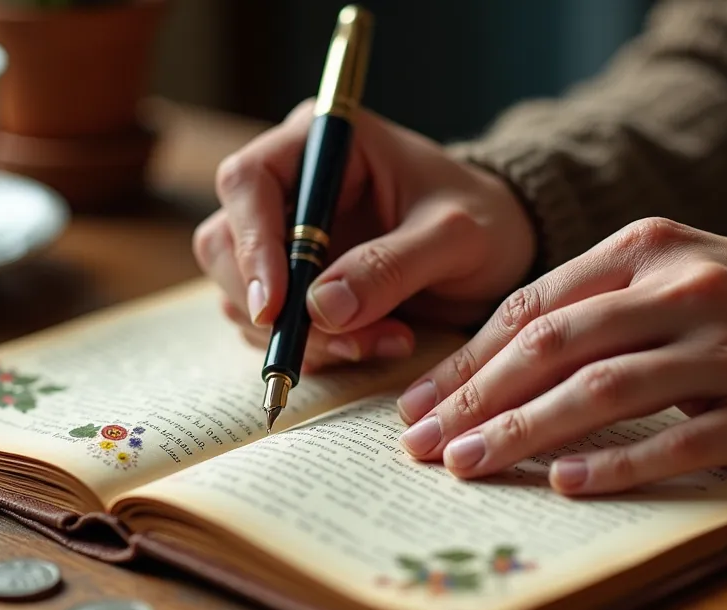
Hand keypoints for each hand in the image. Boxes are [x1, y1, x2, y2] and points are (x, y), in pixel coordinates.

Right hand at [193, 100, 535, 370]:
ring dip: (300, 336)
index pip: (249, 181)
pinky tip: (376, 344)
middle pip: (225, 243)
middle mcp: (290, 185)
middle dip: (274, 305)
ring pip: (243, 294)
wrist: (501, 249)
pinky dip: (315, 348)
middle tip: (337, 341)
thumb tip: (321, 308)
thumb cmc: (484, 220)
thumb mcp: (454, 237)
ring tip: (383, 341)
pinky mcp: (293, 283)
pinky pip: (273, 325)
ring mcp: (284, 237)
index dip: (252, 243)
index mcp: (322, 143)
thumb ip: (391, 266)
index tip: (276, 305)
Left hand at [395, 217, 726, 494]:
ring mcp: (726, 350)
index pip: (532, 308)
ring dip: (524, 432)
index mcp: (647, 250)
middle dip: (475, 399)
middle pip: (554, 347)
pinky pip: (680, 440)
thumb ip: (592, 302)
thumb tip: (490, 363)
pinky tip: (565, 481)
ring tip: (469, 465)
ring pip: (603, 391)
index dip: (466, 361)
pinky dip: (618, 462)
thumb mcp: (673, 272)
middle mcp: (681, 291)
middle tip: (424, 445)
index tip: (418, 404)